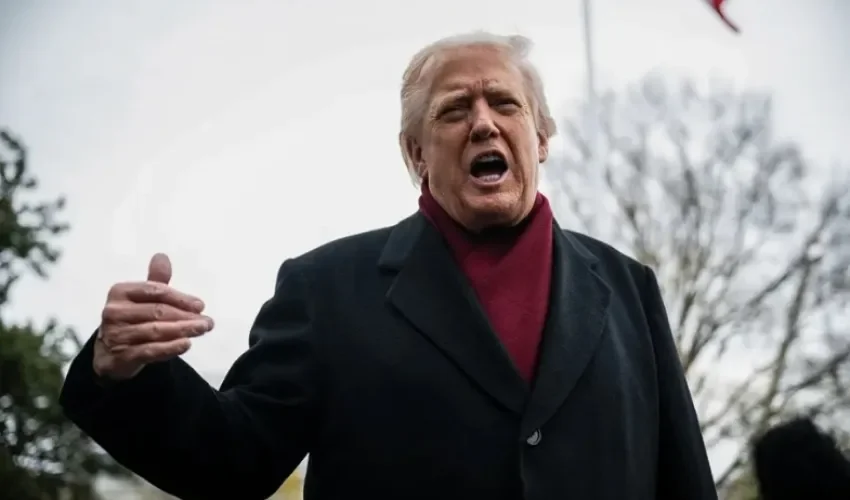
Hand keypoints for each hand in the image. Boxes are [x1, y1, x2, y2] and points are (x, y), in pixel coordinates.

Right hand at [93, 253, 213, 380]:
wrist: (110, 353)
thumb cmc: (131, 320)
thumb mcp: (142, 298)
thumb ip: (156, 281)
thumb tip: (162, 256)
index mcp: (120, 292)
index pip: (156, 291)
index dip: (180, 298)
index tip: (200, 305)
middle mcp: (115, 312)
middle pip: (158, 312)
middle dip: (186, 316)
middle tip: (207, 322)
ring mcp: (116, 334)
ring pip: (156, 331)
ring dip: (184, 330)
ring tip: (202, 330)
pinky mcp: (121, 356)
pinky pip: (150, 350)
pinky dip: (170, 347)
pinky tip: (186, 344)